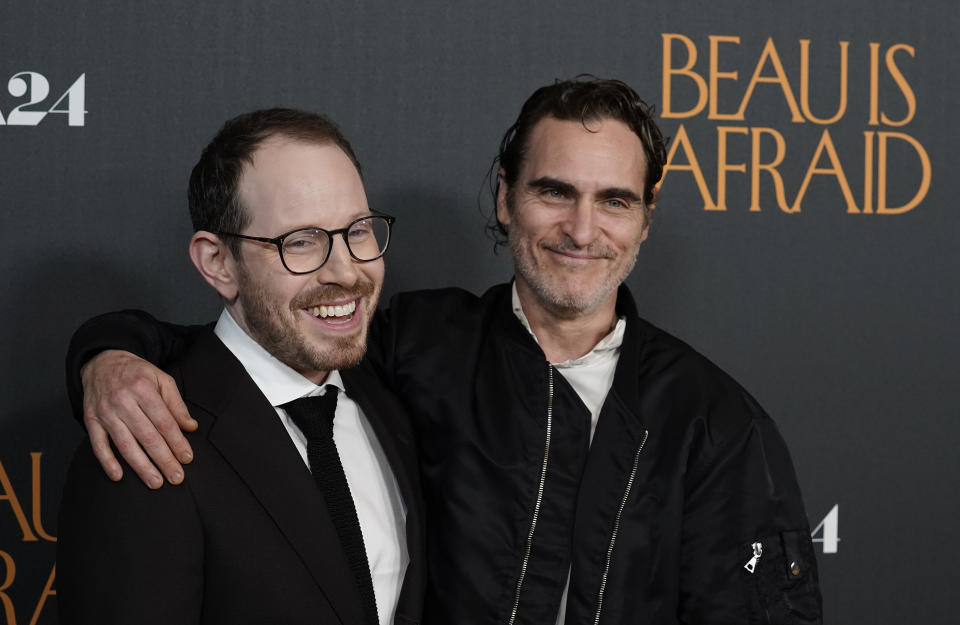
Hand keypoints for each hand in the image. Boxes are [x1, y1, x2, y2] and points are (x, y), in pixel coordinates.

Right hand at [81, 350, 197, 487]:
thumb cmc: (137, 373)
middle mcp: (123, 401)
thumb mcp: (161, 379)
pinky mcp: (91, 420)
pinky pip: (98, 444)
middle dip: (163, 459)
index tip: (187, 458)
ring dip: (141, 466)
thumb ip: (177, 404)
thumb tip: (191, 427)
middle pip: (147, 436)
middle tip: (176, 477)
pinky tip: (118, 476)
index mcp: (143, 389)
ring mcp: (105, 412)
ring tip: (155, 482)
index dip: (177, 441)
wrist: (102, 362)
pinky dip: (107, 461)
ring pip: (125, 444)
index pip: (164, 422)